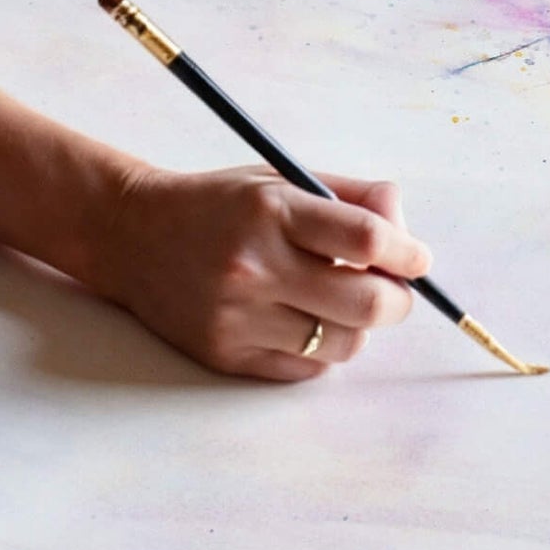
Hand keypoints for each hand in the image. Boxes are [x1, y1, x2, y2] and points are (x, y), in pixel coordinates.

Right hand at [96, 165, 429, 380]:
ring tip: (341, 301)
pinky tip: (304, 320)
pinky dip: (321, 350)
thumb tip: (404, 230)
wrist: (132, 235)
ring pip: (341, 343)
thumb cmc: (219, 204)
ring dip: (358, 326)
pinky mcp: (226, 356)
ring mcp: (238, 317)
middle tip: (396, 289)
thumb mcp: (280, 179)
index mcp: (271, 211)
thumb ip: (350, 198)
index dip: (407, 253)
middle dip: (397, 299)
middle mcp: (254, 266)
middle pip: (365, 303)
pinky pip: (305, 370)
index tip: (417, 258)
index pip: (365, 238)